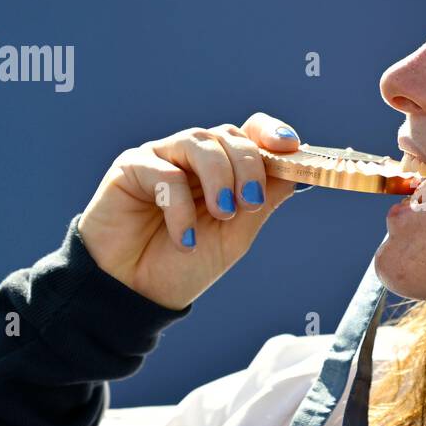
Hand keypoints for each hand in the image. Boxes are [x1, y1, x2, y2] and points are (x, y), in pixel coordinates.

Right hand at [77, 113, 300, 308]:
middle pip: (228, 135)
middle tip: (250, 203)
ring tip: (222, 214)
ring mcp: (161, 158)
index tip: (288, 146)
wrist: (134, 293)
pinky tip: (185, 238)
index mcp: (221, 169)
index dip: (270, 133)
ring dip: (219, 177)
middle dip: (248, 165)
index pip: (249, 133)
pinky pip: (164, 172)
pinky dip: (180, 206)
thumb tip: (296, 173)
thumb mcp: (235, 236)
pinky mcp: (129, 167)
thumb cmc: (183, 264)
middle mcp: (191, 158)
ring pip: (198, 142)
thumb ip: (263, 202)